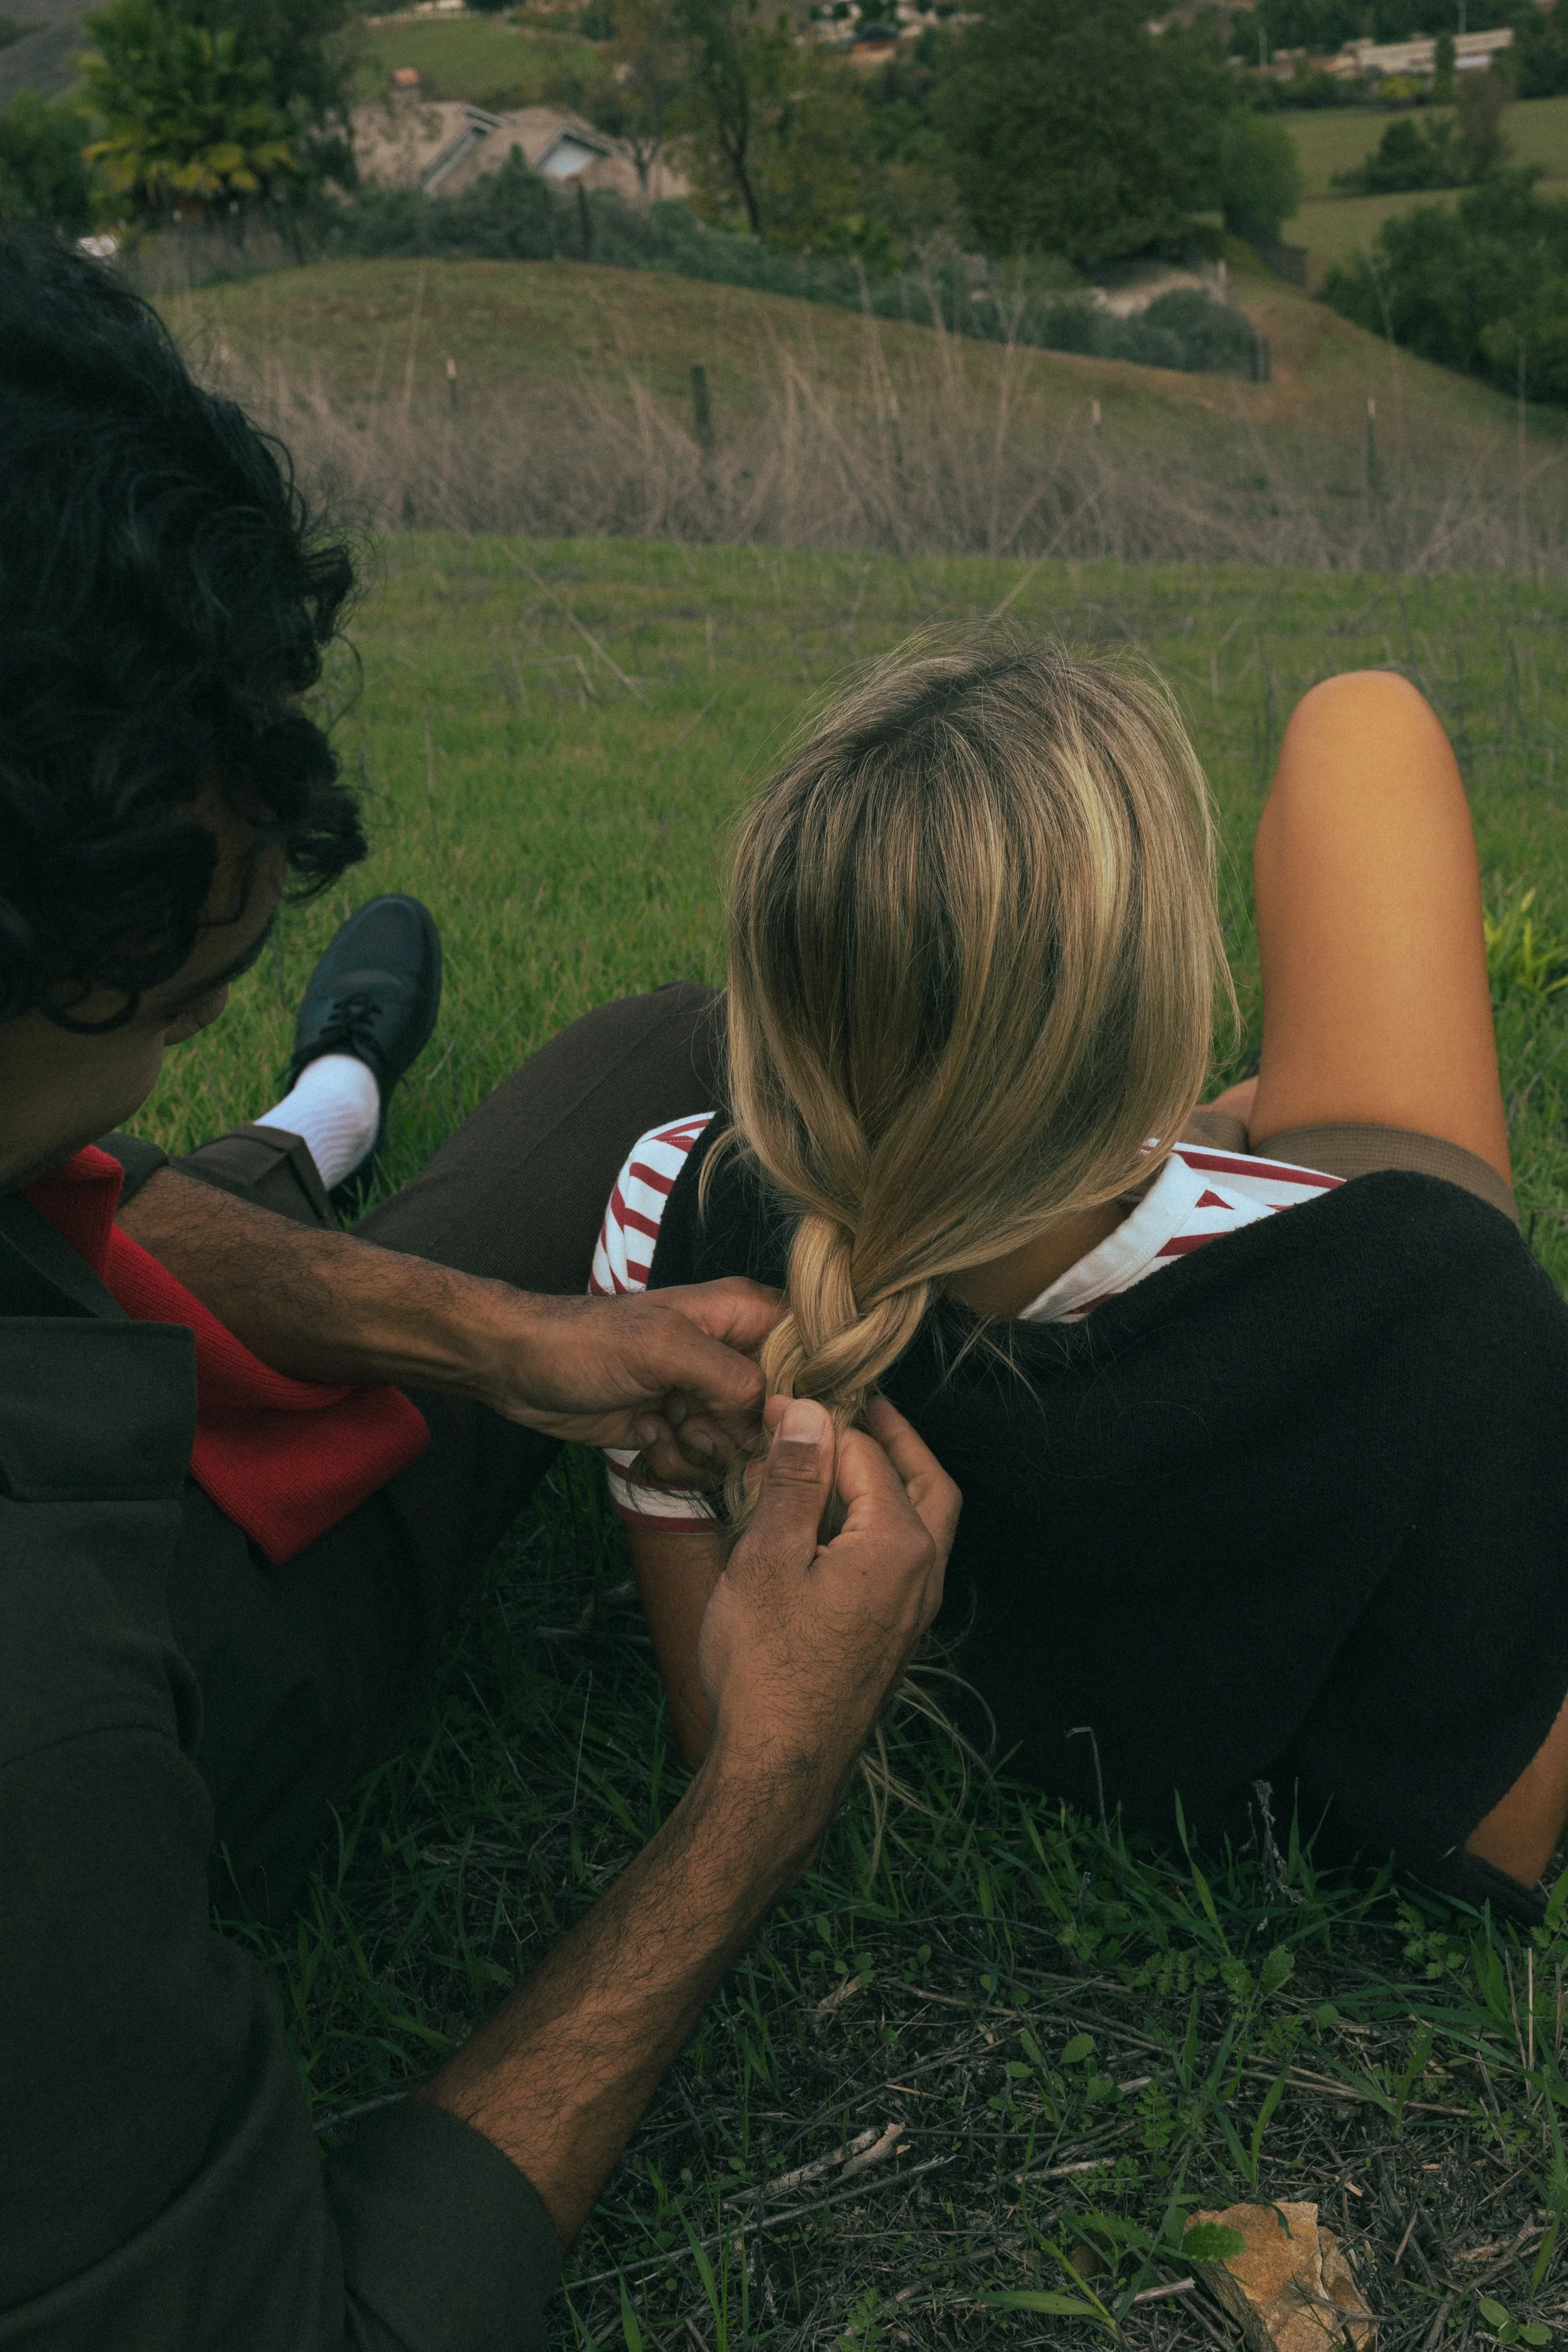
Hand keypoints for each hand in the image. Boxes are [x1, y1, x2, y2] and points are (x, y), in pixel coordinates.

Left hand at [474, 1277, 781, 1483]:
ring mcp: (708, 1395)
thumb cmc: (586, 1342)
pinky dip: (675, 1461)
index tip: (775, 1416)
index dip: (807, 1391)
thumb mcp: (664, 1349)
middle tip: (694, 1418)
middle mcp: (736, 1354)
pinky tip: (645, 1434)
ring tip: (660, 1421)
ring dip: (701, 1451)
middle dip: (740, 1433)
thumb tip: (773, 1418)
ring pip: (744, 1448)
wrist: (520, 1369)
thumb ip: (733, 1378)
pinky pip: (706, 1464)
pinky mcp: (681, 1429)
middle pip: (783, 1414)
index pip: (814, 1350)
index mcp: (744, 1314)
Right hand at [695, 1394, 959, 1831]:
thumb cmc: (767, 1665)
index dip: (821, 1421)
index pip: (868, 1453)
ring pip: (921, 1524)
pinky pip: (902, 1560)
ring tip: (841, 1460)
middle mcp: (922, 1574)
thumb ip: (796, 1480)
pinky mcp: (895, 1636)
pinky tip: (832, 1528)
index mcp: (899, 1544)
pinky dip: (879, 1525)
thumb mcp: (769, 1558)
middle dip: (893, 1440)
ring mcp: (914, 1610)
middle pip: (927, 1483)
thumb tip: (810, 1414)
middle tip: (857, 1408)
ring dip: (890, 1483)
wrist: (780, 1766)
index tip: (779, 1406)